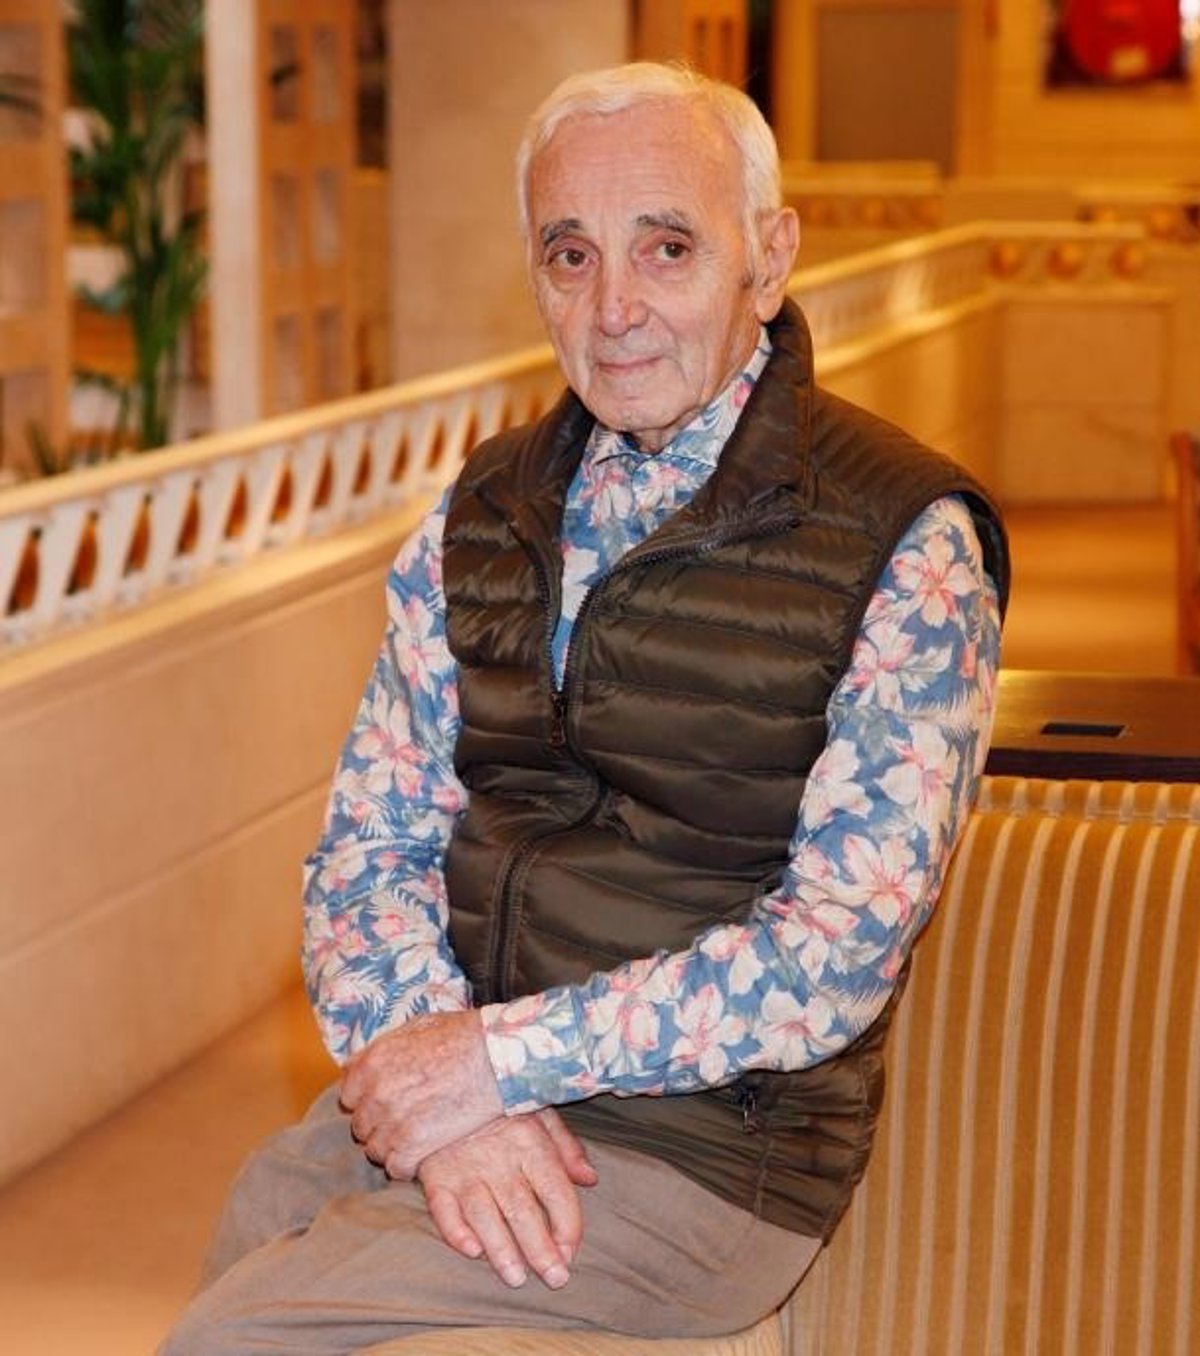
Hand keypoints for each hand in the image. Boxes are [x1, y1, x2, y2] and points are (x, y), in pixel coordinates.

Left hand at [341, 1009, 504, 1178]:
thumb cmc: (461, 1037)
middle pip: (360, 1124)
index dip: (366, 1097)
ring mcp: (392, 1122)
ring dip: (391, 1146)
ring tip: (414, 1137)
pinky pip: (396, 1167)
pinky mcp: (413, 1146)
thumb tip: (366, 1061)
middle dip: (379, 1123)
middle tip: (403, 1119)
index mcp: (371, 1062)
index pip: (348, 1093)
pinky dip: (407, 1165)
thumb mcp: (415, 1028)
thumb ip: (384, 1049)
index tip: (384, 1099)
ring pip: (374, 1149)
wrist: (493, 1058)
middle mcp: (375, 1093)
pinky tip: (422, 1153)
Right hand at [418, 1109, 597, 1289]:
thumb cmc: (499, 1104)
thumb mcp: (539, 1110)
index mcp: (530, 1142)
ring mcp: (465, 1168)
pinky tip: (471, 1251)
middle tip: (555, 1278)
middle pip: (522, 1210)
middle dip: (540, 1249)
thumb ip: (565, 1146)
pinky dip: (455, 1232)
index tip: (571, 1252)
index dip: (567, 1224)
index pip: (555, 1190)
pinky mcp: (436, 1175)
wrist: (443, 1085)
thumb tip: (589, 1179)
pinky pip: (443, 1209)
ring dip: (501, 1250)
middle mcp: (499, 1158)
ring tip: (517, 1278)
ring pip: (484, 1215)